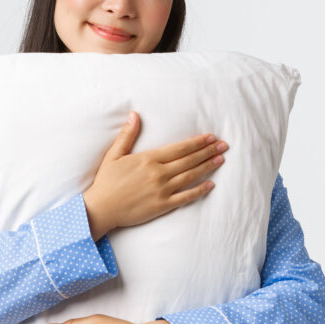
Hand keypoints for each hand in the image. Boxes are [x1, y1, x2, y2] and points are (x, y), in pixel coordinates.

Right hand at [83, 111, 228, 239]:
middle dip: (208, 152)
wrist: (101, 208)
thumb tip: (135, 115)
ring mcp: (162, 190)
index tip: (210, 137)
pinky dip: (200, 190)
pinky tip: (211, 184)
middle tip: (224, 146)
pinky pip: (186, 197)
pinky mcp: (162, 205)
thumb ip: (127, 135)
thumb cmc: (106, 181)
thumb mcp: (114, 154)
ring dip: (207, 167)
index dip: (197, 142)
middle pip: (189, 160)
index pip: (179, 148)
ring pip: (191, 176)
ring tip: (220, 160)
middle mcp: (159, 173)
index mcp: (149, 159)